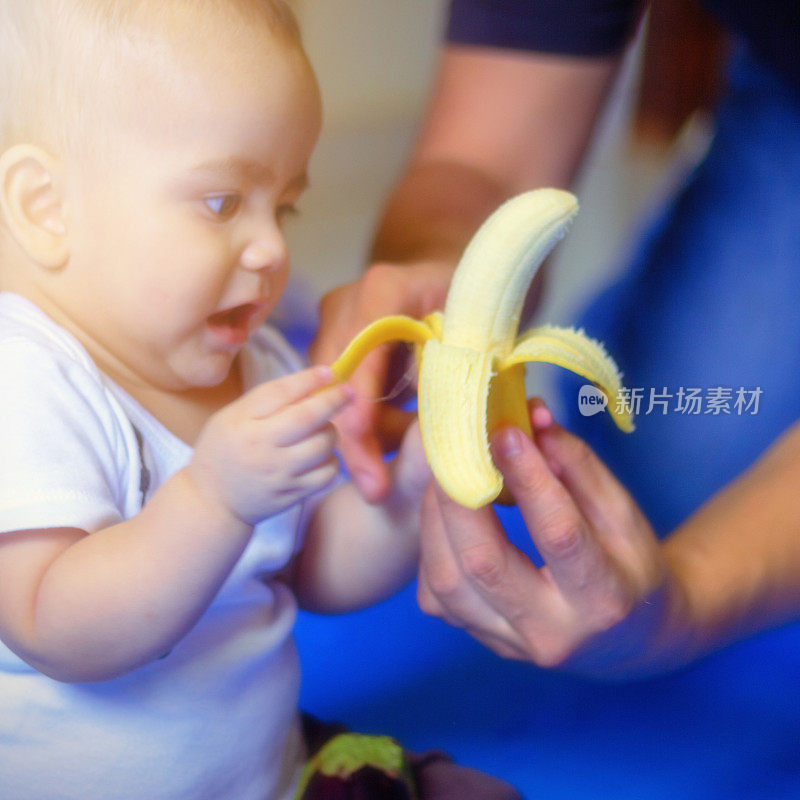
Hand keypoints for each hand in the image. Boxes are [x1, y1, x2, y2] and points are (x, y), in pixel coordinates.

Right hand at [187, 366, 352, 526]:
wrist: (212, 501)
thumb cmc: (225, 450)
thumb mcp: (232, 417)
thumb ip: (268, 399)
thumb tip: (314, 380)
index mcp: (243, 423)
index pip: (280, 393)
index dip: (309, 380)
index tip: (330, 372)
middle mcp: (261, 449)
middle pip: (308, 418)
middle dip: (333, 400)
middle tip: (346, 391)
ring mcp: (279, 475)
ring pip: (323, 445)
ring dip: (330, 432)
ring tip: (322, 429)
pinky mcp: (292, 495)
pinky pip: (327, 473)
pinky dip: (330, 460)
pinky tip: (320, 456)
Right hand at [309, 261, 451, 502]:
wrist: (445, 271)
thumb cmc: (470, 296)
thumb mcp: (473, 323)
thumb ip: (456, 364)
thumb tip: (448, 425)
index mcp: (383, 289)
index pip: (362, 353)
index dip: (362, 403)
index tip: (365, 448)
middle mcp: (348, 305)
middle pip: (340, 382)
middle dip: (356, 439)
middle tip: (376, 489)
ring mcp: (334, 325)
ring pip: (336, 395)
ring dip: (364, 437)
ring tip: (385, 476)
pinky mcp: (333, 346)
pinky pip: (343, 395)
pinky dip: (367, 424)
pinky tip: (384, 449)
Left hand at [417, 402, 687, 677]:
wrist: (628, 640)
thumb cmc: (629, 566)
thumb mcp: (623, 514)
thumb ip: (578, 465)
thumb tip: (531, 416)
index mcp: (603, 599)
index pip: (558, 532)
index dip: (529, 477)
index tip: (505, 431)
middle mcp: (550, 633)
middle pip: (484, 563)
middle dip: (459, 497)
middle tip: (452, 449)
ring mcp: (509, 644)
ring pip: (447, 583)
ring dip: (435, 521)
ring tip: (443, 477)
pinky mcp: (481, 640)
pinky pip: (436, 596)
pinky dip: (431, 549)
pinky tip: (443, 518)